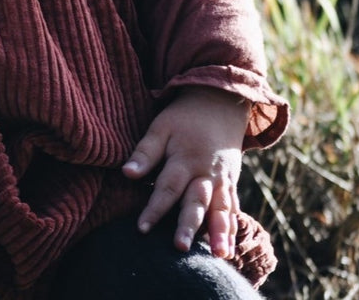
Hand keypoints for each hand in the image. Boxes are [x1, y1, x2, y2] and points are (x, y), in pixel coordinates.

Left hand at [122, 87, 249, 258]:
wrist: (219, 104)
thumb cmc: (183, 118)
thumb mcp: (161, 127)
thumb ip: (145, 152)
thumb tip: (126, 173)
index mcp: (184, 159)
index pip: (167, 188)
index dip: (154, 209)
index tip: (142, 229)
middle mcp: (205, 173)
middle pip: (195, 202)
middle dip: (188, 225)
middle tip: (180, 248)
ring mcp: (222, 180)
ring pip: (221, 209)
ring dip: (219, 232)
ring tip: (219, 254)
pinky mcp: (232, 184)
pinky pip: (233, 208)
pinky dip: (232, 228)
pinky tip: (229, 249)